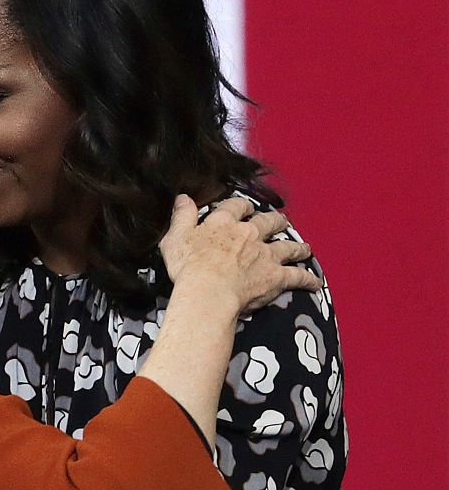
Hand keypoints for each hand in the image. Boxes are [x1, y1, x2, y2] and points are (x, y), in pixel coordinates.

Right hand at [160, 195, 320, 314]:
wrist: (209, 291)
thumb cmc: (189, 267)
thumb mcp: (175, 237)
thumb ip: (182, 216)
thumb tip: (183, 198)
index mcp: (224, 223)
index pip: (236, 206)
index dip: (241, 206)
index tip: (244, 207)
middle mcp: (249, 234)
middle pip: (268, 222)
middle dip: (275, 221)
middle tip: (280, 222)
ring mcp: (265, 255)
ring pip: (287, 246)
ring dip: (296, 247)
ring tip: (304, 248)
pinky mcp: (276, 276)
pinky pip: (297, 277)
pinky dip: (307, 279)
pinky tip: (315, 282)